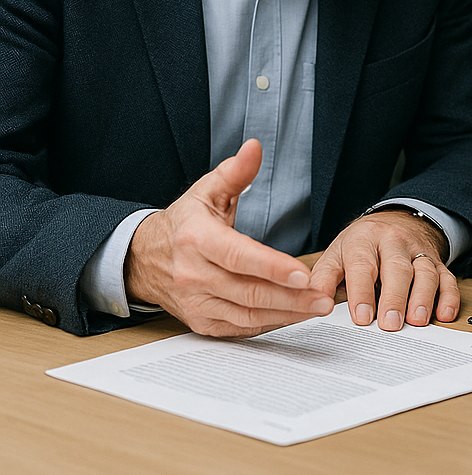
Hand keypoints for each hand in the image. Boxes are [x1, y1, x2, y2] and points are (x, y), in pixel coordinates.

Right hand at [125, 138, 333, 336]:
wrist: (145, 257)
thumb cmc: (185, 221)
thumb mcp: (206, 190)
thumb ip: (235, 171)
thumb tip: (254, 147)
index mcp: (196, 239)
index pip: (238, 256)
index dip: (272, 267)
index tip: (303, 274)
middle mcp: (193, 274)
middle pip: (247, 291)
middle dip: (290, 297)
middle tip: (323, 298)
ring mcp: (196, 301)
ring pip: (246, 314)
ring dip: (285, 314)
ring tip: (317, 307)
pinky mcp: (200, 320)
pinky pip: (238, 327)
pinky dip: (268, 324)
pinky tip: (293, 316)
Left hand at [309, 210, 459, 330]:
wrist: (394, 220)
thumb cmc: (361, 245)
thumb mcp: (336, 254)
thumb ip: (323, 278)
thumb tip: (311, 302)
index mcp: (364, 239)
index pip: (363, 264)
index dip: (362, 290)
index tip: (362, 316)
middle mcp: (393, 242)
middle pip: (397, 268)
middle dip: (394, 297)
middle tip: (390, 324)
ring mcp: (418, 251)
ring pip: (424, 271)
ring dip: (423, 297)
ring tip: (417, 321)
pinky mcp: (437, 262)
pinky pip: (446, 277)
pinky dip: (448, 296)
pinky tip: (444, 314)